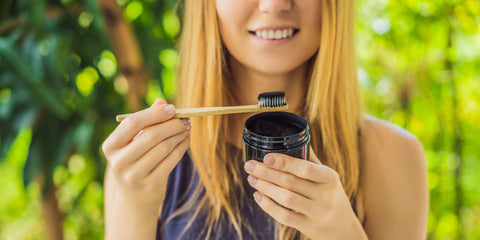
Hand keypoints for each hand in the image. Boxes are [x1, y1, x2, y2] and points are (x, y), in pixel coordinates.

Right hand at [102, 99, 190, 210]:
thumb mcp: (134, 141)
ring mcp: (134, 176)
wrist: (134, 198)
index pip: (132, 124)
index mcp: (110, 146)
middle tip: (185, 119)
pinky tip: (186, 140)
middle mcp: (119, 162)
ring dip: (179, 135)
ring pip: (163, 148)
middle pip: (150, 136)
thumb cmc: (135, 160)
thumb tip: (162, 102)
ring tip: (187, 128)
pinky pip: (171, 161)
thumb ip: (146, 120)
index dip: (154, 114)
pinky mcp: (151, 185)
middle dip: (171, 125)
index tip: (171, 108)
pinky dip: (182, 147)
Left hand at [244, 150, 366, 239]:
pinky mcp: (308, 227)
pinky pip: (285, 217)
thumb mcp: (327, 177)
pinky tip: (258, 196)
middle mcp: (325, 196)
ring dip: (265, 187)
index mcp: (330, 178)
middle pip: (291, 182)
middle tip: (249, 165)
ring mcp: (317, 213)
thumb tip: (293, 138)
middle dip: (266, 173)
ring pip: (286, 199)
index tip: (266, 157)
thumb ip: (310, 161)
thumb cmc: (330, 194)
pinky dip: (268, 206)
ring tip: (251, 178)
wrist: (343, 227)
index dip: (285, 162)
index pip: (306, 169)